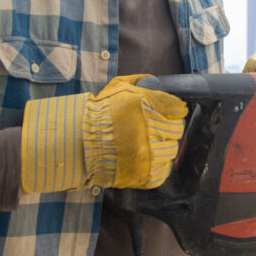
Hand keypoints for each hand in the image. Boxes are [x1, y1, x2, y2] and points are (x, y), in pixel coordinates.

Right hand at [20, 74, 186, 192]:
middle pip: (176, 129)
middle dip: (170, 127)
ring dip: (165, 145)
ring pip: (171, 149)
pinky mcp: (143, 174)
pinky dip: (159, 164)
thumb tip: (159, 82)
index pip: (177, 108)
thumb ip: (141, 82)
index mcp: (144, 106)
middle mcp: (148, 130)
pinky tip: (149, 157)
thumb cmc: (98, 115)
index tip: (173, 111)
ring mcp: (147, 154)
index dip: (176, 109)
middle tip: (160, 127)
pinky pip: (163, 170)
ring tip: (152, 142)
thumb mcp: (118, 87)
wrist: (78, 144)